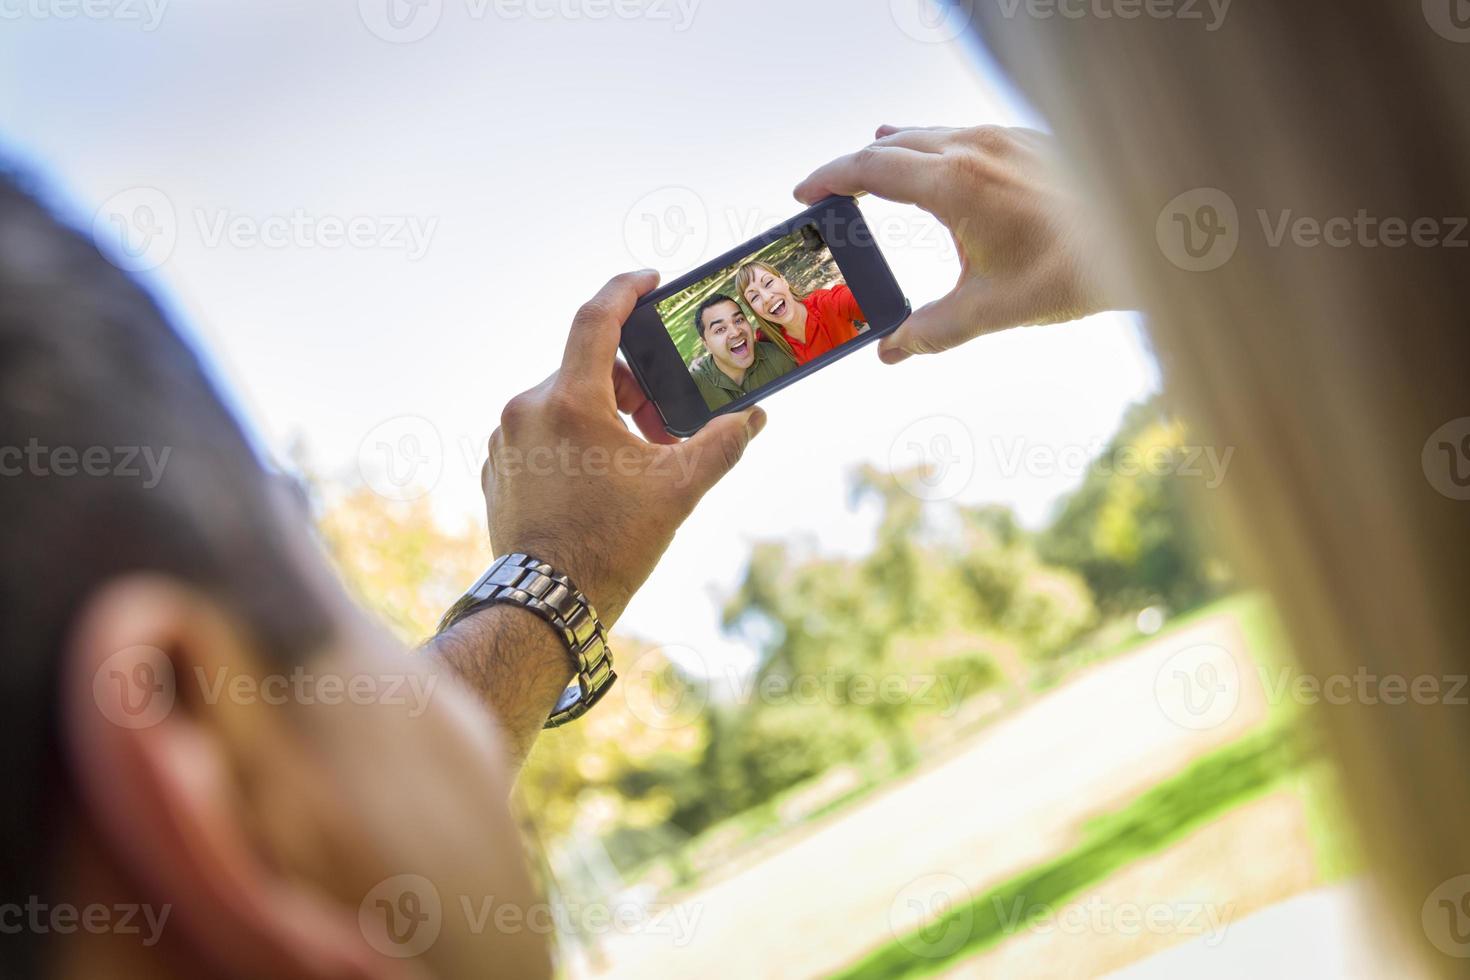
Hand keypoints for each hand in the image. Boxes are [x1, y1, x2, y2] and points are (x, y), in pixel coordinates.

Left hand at [483, 270, 765, 624]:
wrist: (548, 602)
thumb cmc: (612, 544)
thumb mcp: (678, 490)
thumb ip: (720, 444)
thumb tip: (754, 418)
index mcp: (569, 401)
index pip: (596, 318)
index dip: (626, 290)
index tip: (650, 280)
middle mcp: (527, 409)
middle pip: (586, 368)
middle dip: (629, 383)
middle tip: (662, 419)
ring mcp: (505, 440)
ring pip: (563, 401)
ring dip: (601, 413)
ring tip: (634, 457)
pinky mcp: (496, 468)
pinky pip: (540, 433)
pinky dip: (572, 439)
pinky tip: (599, 478)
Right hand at [794, 125, 1112, 363]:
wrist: (1146, 237)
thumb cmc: (1069, 272)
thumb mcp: (989, 311)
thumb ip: (931, 331)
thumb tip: (890, 353)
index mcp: (952, 184)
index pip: (870, 169)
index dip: (829, 180)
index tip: (803, 194)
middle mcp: (973, 149)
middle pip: (893, 146)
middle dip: (854, 166)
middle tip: (828, 190)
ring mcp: (1004, 139)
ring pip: (931, 134)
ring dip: (895, 150)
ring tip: (873, 160)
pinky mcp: (1030, 141)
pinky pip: (966, 134)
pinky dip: (937, 146)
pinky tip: (944, 160)